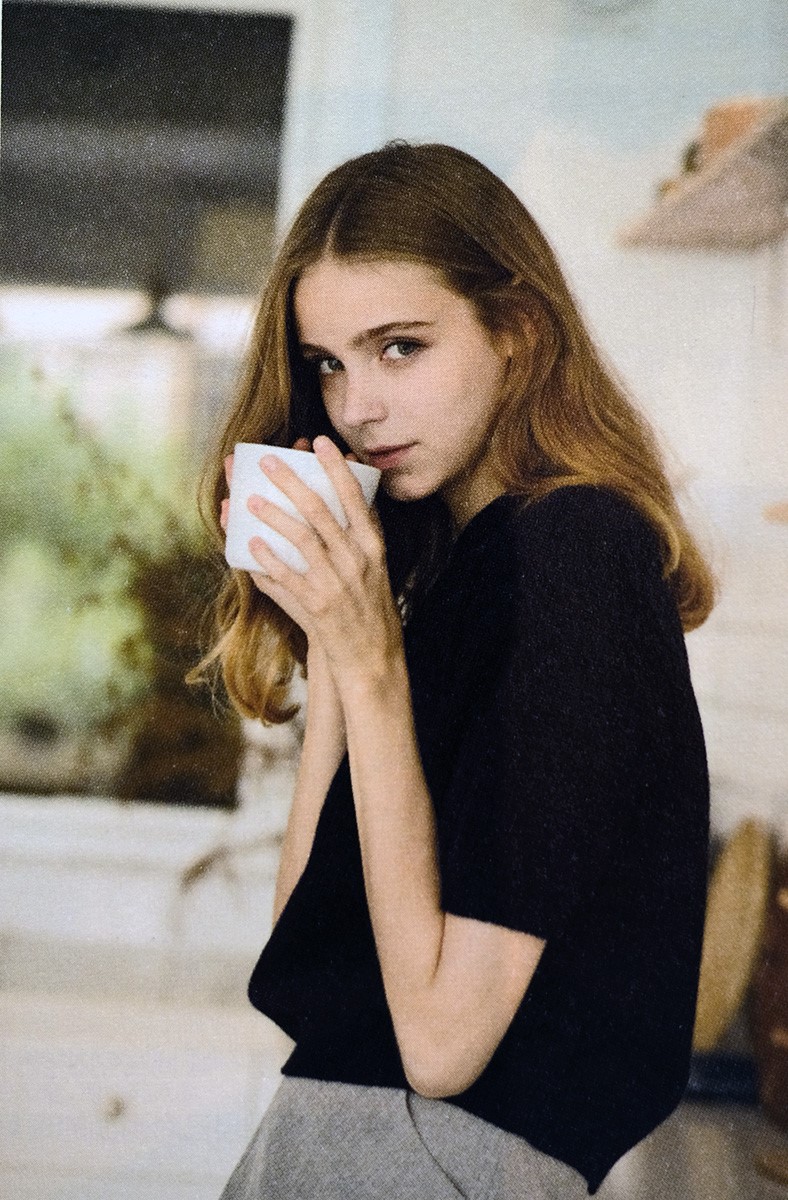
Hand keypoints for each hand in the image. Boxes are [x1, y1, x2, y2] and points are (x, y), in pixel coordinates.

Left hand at [244, 436, 402, 694]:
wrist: (372, 655)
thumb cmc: (369, 604)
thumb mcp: (375, 564)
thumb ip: (360, 529)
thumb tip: (344, 486)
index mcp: (372, 545)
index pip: (355, 496)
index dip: (335, 466)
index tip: (318, 440)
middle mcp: (357, 560)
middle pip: (321, 511)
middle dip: (291, 482)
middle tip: (267, 461)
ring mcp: (336, 583)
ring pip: (302, 539)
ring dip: (273, 515)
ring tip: (250, 499)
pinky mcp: (316, 606)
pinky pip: (287, 577)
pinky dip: (268, 559)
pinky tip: (250, 543)